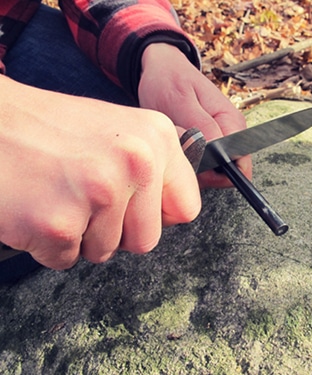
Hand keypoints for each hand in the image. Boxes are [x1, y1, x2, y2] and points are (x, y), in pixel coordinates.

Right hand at [0, 76, 200, 268]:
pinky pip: (65, 259)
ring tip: (57, 194)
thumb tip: (178, 207)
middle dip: (116, 232)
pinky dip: (47, 243)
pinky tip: (36, 205)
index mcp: (156, 136)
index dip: (158, 216)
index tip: (136, 208)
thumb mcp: (118, 129)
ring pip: (104, 251)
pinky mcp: (59, 223)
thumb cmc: (48, 129)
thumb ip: (153, 165)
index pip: (187, 207)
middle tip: (84, 199)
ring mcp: (99, 192)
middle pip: (147, 239)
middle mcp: (136, 161)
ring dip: (79, 235)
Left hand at [138, 43, 251, 188]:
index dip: (215, 172)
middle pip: (224, 175)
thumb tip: (217, 154)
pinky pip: (200, 166)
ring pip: (210, 173)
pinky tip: (173, 143)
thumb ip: (201, 128)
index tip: (191, 157)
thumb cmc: (169, 81)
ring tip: (173, 139)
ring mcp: (220, 140)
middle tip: (176, 144)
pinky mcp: (208, 145)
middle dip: (198, 169)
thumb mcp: (180, 101)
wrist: (162, 70)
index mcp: (233, 123)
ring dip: (188, 164)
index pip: (240, 167)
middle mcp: (231, 134)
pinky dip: (184, 160)